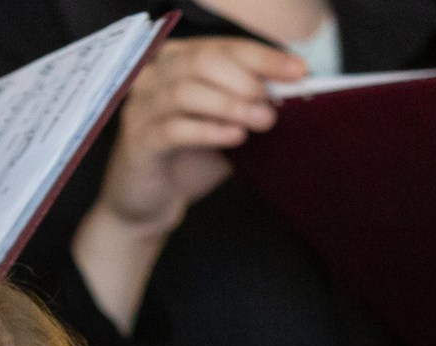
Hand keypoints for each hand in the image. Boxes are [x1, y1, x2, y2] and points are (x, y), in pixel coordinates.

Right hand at [73, 38, 306, 328]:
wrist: (149, 208)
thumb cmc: (187, 162)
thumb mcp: (225, 127)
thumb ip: (248, 107)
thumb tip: (291, 93)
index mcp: (175, 63)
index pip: (221, 46)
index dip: (261, 56)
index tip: (297, 71)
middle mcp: (152, 78)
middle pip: (201, 61)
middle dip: (245, 79)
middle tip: (273, 102)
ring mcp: (141, 109)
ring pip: (185, 92)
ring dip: (230, 105)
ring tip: (262, 121)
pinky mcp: (138, 143)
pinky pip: (173, 130)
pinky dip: (208, 131)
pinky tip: (235, 137)